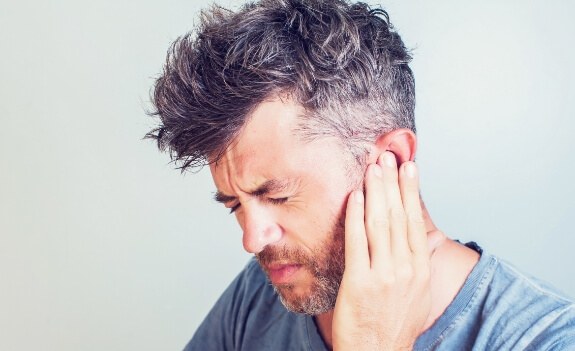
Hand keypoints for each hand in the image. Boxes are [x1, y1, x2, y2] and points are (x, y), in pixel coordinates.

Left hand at [332, 152, 433, 349]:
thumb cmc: (395, 323)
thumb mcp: (418, 293)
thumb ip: (419, 263)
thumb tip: (424, 238)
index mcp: (420, 269)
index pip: (415, 220)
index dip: (411, 191)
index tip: (409, 166)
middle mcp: (405, 268)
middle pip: (399, 216)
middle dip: (393, 182)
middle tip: (388, 156)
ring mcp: (383, 275)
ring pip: (381, 223)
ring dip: (377, 192)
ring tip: (373, 167)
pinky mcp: (360, 282)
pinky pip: (358, 241)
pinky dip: (357, 216)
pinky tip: (355, 197)